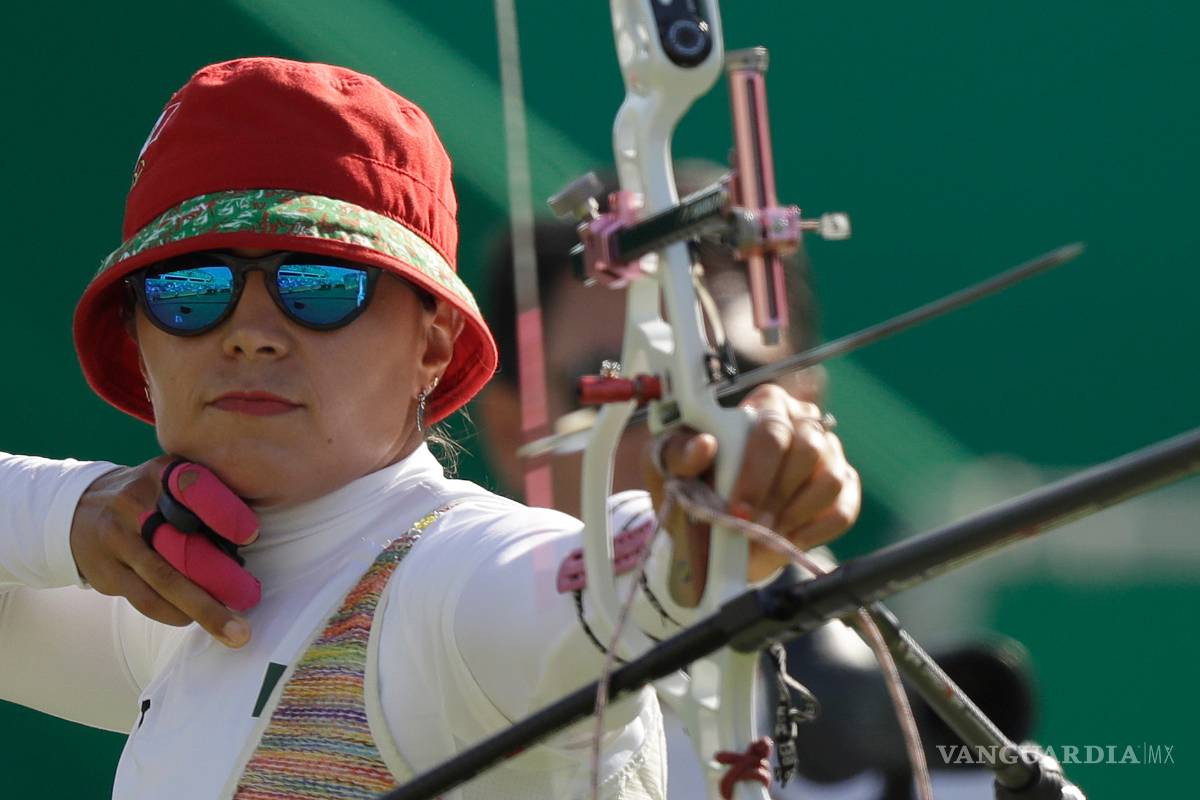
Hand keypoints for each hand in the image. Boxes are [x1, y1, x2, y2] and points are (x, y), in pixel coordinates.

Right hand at [70, 458, 260, 646]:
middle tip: (251, 598)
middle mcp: (136, 504)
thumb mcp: (172, 479)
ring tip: (234, 631)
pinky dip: (174, 614)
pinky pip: (145, 599)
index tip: (252, 536)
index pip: (196, 490)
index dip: (225, 513)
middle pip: (183, 545)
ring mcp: (118, 539)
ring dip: (203, 610)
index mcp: (162, 476)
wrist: (79, 509)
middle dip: (221, 578)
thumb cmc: (149, 497)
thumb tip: (251, 536)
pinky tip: (194, 620)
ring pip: (165, 581)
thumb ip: (206, 494)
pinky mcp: (106, 570)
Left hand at [644, 384, 860, 605]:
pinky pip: (843, 510)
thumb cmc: (692, 483)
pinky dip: (813, 531)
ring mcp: (828, 454)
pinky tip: (786, 540)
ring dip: (794, 515)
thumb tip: (703, 445)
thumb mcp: (671, 467)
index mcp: (763, 405)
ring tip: (763, 534)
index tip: (737, 510)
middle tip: (750, 527)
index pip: (772, 429)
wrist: (710, 525)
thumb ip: (679, 453)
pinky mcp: (843, 487)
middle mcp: (802, 422)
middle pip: (808, 450)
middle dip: (776, 497)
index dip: (757, 473)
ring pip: (829, 479)